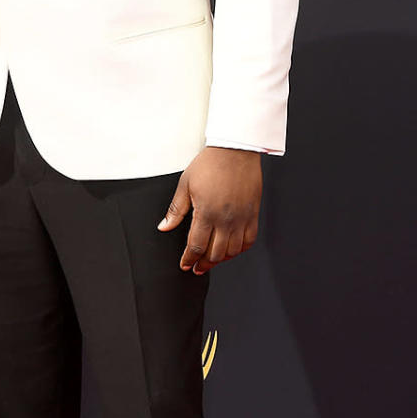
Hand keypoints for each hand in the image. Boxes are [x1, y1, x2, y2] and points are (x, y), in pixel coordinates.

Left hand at [157, 147, 261, 274]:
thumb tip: (164, 226)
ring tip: (212, 260)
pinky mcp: (253, 214)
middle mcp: (225, 219)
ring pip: (232, 251)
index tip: (185, 264)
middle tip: (196, 267)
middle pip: (214, 253)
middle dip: (203, 263)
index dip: (189, 259)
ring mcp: (241, 218)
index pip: (196, 246)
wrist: (234, 150)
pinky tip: (231, 249)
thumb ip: (176, 210)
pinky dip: (240, 249)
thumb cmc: (209, 164)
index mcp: (206, 213)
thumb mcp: (185, 185)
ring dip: (220, 259)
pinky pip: (249, 240)